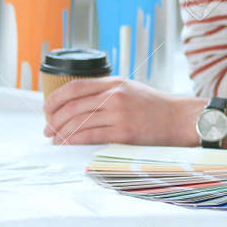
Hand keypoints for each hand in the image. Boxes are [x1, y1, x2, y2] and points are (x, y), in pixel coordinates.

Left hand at [42, 77, 198, 145]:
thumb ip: (107, 92)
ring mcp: (119, 113)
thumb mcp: (131, 89)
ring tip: (55, 139)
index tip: (46, 108)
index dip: (55, 98)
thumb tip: (79, 103)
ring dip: (61, 132)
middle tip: (47, 130)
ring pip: (78, 122)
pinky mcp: (124, 132)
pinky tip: (67, 144)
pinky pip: (90, 136)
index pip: (75, 86)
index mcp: (115, 82)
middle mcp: (115, 95)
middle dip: (54, 120)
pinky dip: (73, 140)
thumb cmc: (156, 106)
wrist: (180, 118)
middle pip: (72, 106)